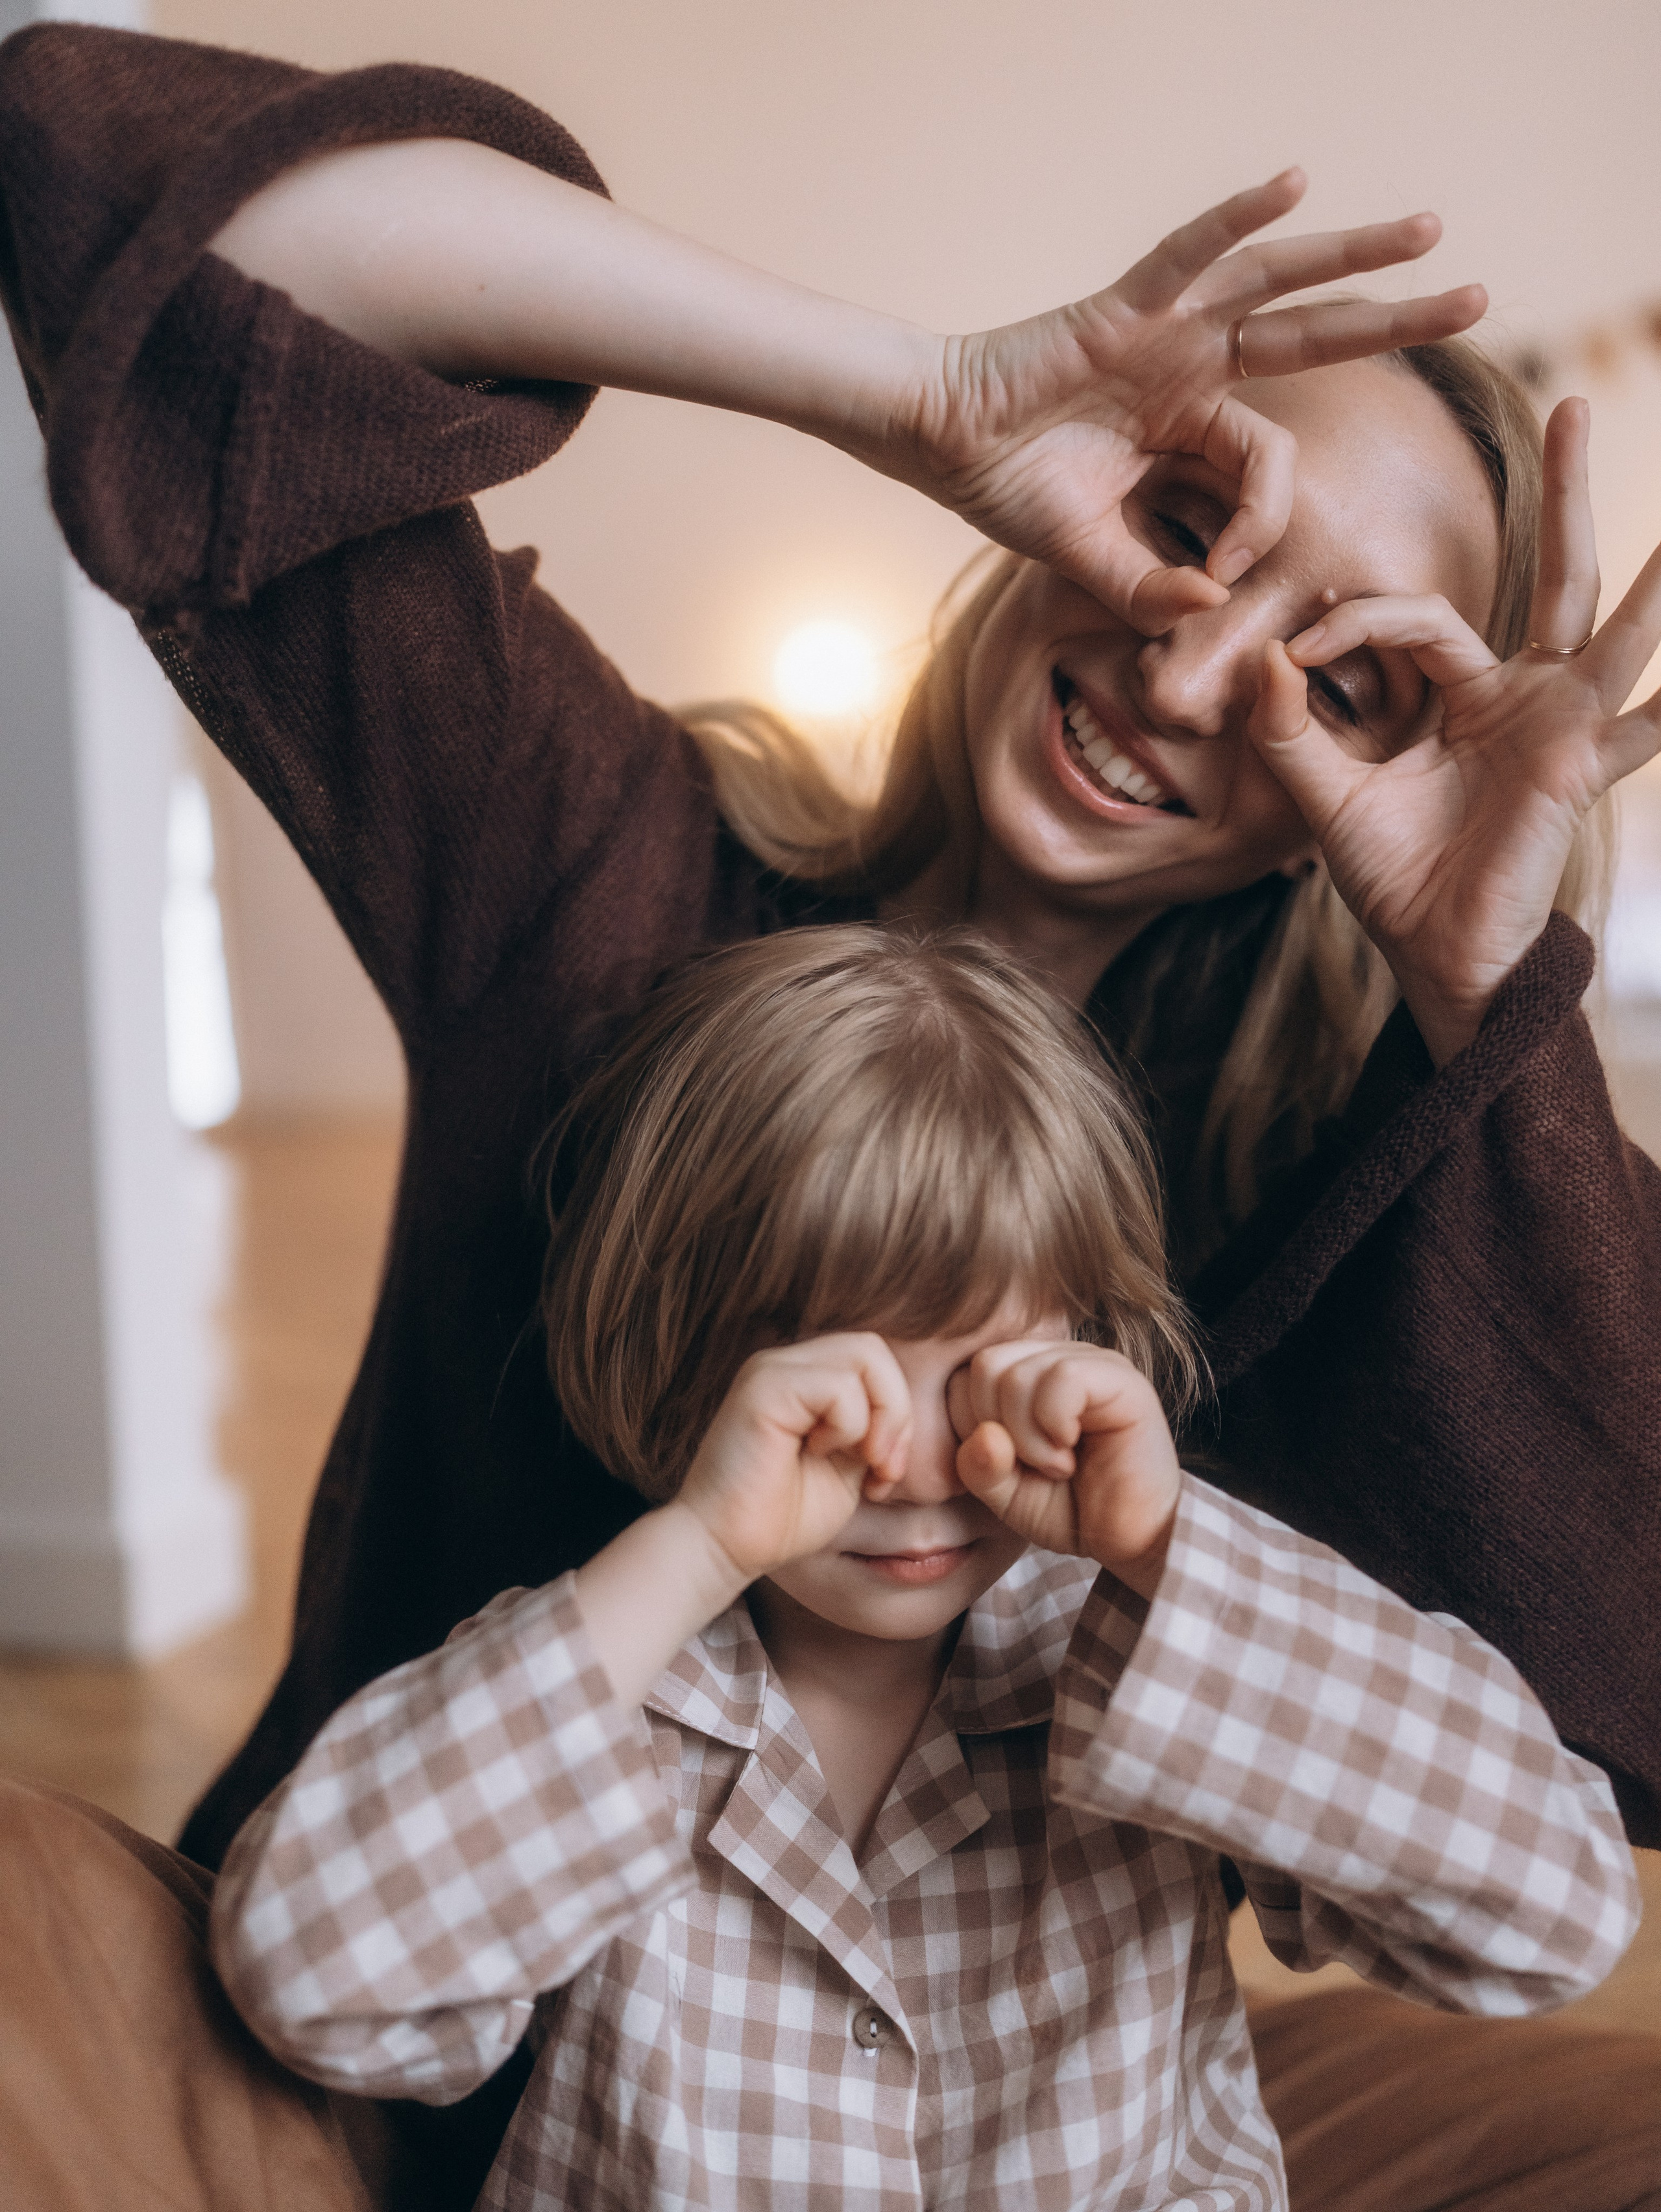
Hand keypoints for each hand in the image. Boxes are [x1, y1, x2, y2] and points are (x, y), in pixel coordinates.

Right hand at [675, 1336, 912, 1583]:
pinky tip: (818, 1455)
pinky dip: (848, 1427)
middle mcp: (785, 1364)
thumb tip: (904, 1411)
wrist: (725, 1548)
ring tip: (858, 1464)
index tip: (885, 1472)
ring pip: (864, 1356)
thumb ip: (871, 1428)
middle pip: (873, 1347)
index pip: (873, 1359)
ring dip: (879, 1420)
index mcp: (803, 1379)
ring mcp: (771, 1370)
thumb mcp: (847, 1465)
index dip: (897, 1411)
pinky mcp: (762, 1387)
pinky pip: (839, 1386)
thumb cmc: (783, 1516)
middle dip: (896, 1411)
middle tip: (881, 1467)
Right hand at [896, 172, 1483, 632]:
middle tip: (1482, 302)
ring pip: (1277, 286)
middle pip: (1317, 338)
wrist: (940, 446)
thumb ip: (1155, 588)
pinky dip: (1238, 219)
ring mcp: (1167, 333)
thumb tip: (1214, 605)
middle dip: (1397, 321)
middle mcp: (1194, 369)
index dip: (1259, 522)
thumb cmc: (1011, 492)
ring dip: (1353, 258)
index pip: (1266, 467)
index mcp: (1192, 429)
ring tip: (1431, 230)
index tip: (1223, 569)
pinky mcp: (1125, 309)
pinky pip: (1191, 255)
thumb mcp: (1096, 559)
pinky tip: (1295, 183)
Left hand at [948, 1340, 1181, 1600]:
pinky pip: (1062, 1378)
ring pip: (1017, 1373)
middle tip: (1034, 1466)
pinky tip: (1071, 1451)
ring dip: (1028, 1437)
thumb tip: (985, 1435)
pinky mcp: (1119, 1376)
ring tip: (1057, 1465)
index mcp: (1023, 1373)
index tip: (1005, 1466)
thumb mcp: (1004, 1493)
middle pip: (985, 1366)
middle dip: (996, 1428)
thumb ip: (978, 1464)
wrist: (1133, 1539)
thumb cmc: (1071, 1509)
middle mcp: (1054, 1357)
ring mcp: (1088, 1361)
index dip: (969, 1429)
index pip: (963, 1376)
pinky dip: (1055, 1425)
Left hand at [1248, 398, 1660, 1063]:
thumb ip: (1290, 730)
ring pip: (1611, 627)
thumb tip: (1264, 658)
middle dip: (1565, 493)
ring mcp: (1564, 726)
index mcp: (1467, 693)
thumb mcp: (1324, 796)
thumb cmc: (1393, 877)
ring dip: (1652, 578)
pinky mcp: (1578, 766)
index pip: (1421, 616)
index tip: (1296, 644)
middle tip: (1576, 404)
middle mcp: (1527, 695)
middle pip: (1552, 574)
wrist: (1432, 953)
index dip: (1357, 617)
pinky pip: (1647, 727)